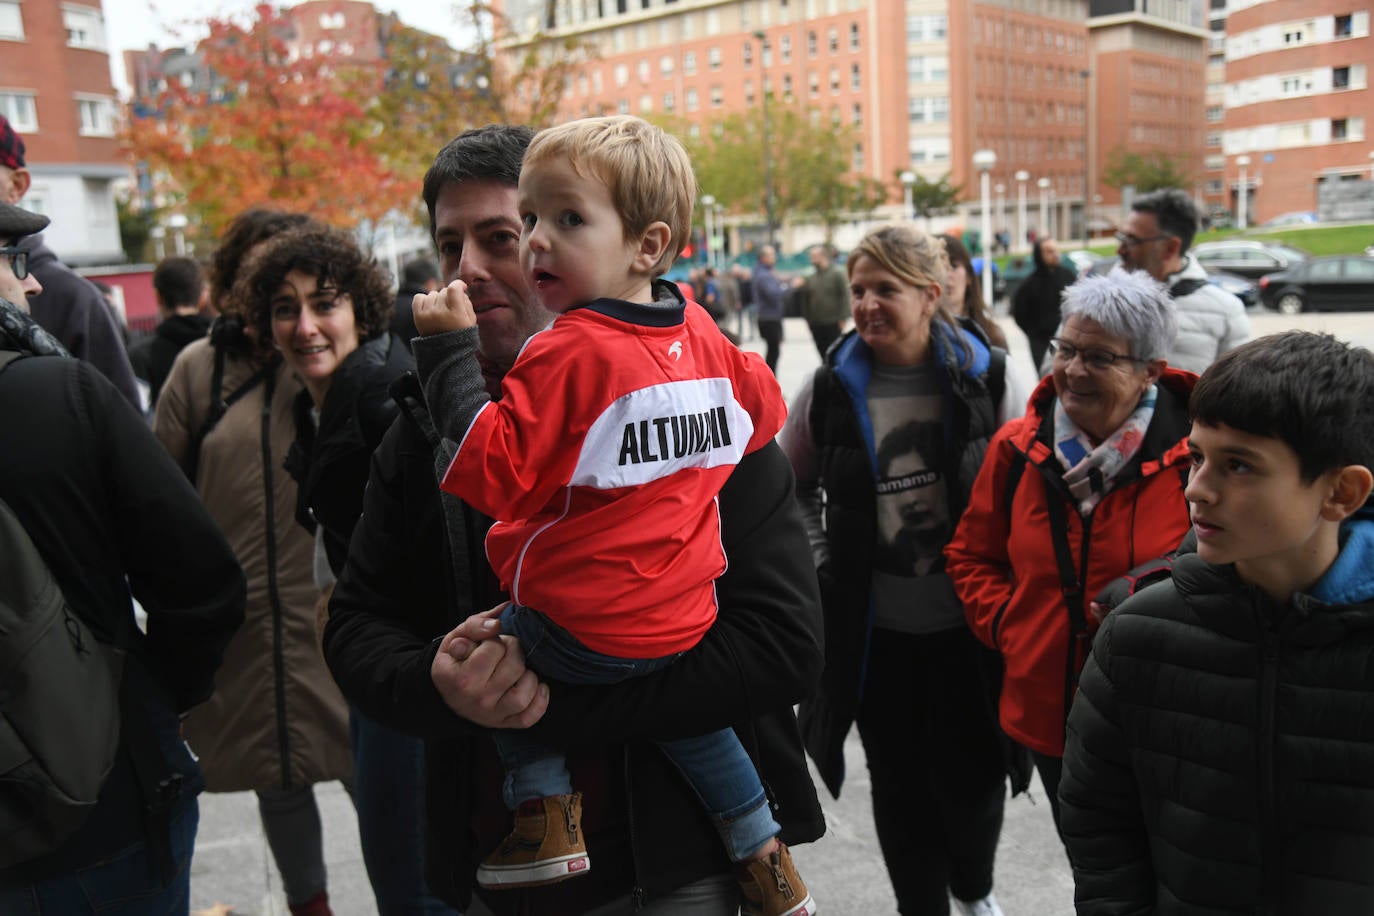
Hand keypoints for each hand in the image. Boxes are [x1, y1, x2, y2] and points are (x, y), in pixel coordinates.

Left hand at [413, 279, 475, 335]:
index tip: (462, 287)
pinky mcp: (418, 317)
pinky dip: (425, 300)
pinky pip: (419, 297)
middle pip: (444, 291)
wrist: (445, 352)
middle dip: (449, 296)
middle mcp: (440, 313)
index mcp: (456, 314)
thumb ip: (467, 302)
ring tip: (441, 311)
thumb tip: (459, 288)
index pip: (453, 288)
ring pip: (432, 294)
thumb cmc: (461, 334)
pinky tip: (431, 308)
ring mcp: (427, 315)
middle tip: (451, 307)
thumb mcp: (471, 319)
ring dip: (438, 299)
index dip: (458, 284)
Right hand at [430, 606, 547, 728]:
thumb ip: (475, 625)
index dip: (495, 639)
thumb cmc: (455, 662)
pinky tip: (536, 685)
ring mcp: (492, 714)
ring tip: (519, 669)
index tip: (488, 643)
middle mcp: (477, 698)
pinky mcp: (505, 723)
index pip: (494, 647)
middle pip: (514, 667)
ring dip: (529, 675)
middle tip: (506, 652)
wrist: (447, 695)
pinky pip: (530, 716)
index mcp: (461, 676)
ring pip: (524, 693)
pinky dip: (540, 700)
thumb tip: (497, 623)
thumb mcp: (455, 638)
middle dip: (514, 651)